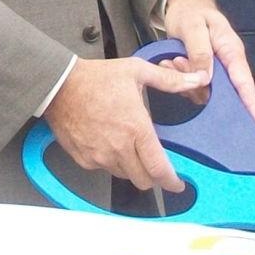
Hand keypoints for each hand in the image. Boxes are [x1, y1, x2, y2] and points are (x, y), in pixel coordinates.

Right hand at [44, 54, 211, 191]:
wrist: (59, 85)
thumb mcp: (136, 70)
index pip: (159, 169)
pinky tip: (109, 143)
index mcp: (135, 128)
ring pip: (125, 176)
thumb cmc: (95, 78)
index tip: (177, 183)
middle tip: (154, 164)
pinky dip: (111, 162)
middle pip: (144, 180)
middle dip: (153, 175)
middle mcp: (119, 147)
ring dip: (132, 168)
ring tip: (128, 146)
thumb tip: (195, 80)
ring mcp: (100, 156)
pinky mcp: (84, 159)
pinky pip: (104, 169)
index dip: (172, 182)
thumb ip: (168, 80)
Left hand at [163, 0, 254, 125]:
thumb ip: (200, 52)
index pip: (244, 82)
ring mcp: (214, 70)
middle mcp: (226, 64)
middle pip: (224, 92)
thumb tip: (206, 79)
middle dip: (200, 88)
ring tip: (173, 59)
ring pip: (203, 90)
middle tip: (181, 65)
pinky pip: (191, 86)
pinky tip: (168, 62)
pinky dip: (178, 78)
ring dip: (185, 79)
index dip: (250, 105)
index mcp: (232, 51)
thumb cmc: (192, 12)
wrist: (181, 4)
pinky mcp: (200, 73)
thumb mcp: (194, 27)